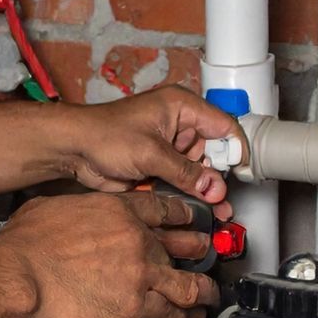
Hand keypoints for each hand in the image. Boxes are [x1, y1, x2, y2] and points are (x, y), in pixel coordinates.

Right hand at [0, 189, 220, 317]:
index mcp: (116, 210)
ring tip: (209, 295)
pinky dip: (185, 317)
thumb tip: (69, 218)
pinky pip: (170, 313)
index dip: (183, 216)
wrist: (18, 275)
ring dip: (202, 290)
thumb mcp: (50, 208)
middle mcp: (136, 239)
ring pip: (187, 283)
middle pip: (181, 245)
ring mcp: (140, 273)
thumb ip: (74, 211)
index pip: (162, 210)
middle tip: (205, 255)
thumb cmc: (24, 246)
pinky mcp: (135, 307)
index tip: (191, 221)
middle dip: (197, 251)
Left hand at [58, 86, 238, 212]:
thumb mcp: (150, 152)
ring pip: (199, 171)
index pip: (223, 126)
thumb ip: (185, 172)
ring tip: (217, 210)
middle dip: (220, 177)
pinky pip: (182, 182)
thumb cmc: (102, 134)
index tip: (243, 172)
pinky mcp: (159, 166)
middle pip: (214, 152)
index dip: (236, 149)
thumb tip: (213, 187)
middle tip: (225, 198)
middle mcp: (179, 125)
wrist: (74, 149)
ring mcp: (169, 147)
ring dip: (207, 190)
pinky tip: (199, 210)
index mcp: (181, 107)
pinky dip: (189, 195)